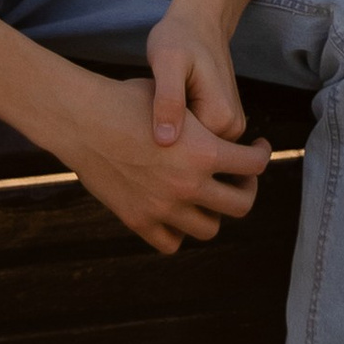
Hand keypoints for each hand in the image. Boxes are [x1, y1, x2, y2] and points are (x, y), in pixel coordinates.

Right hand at [64, 66, 267, 252]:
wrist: (82, 120)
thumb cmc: (127, 101)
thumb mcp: (176, 102)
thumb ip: (205, 124)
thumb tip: (230, 130)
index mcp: (204, 152)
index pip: (255, 165)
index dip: (261, 154)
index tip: (256, 149)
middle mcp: (188, 185)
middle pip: (241, 205)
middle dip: (245, 188)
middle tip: (238, 178)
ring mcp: (163, 208)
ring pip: (209, 229)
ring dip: (213, 212)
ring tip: (207, 195)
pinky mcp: (138, 221)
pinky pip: (171, 243)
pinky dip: (179, 230)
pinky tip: (176, 210)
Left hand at [147, 0, 247, 144]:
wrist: (200, 20)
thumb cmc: (179, 37)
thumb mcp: (167, 62)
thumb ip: (168, 100)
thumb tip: (165, 140)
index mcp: (221, 119)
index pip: (186, 156)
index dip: (156, 145)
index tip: (136, 125)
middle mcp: (232, 127)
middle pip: (192, 157)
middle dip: (164, 144)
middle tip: (141, 113)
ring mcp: (230, 126)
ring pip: (193, 150)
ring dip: (170, 137)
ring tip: (148, 112)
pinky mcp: (222, 121)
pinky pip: (197, 140)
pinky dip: (177, 130)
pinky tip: (159, 111)